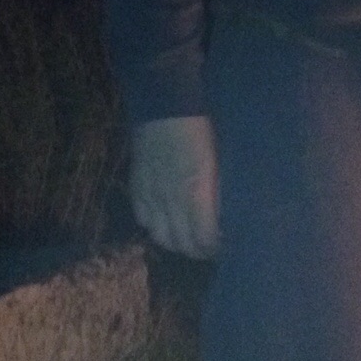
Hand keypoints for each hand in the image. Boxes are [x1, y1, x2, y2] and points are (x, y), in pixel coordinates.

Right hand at [129, 116, 219, 257]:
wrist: (165, 109)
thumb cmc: (200, 133)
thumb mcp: (217, 165)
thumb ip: (216, 195)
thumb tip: (223, 219)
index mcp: (196, 195)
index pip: (204, 239)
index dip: (214, 248)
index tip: (223, 246)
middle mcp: (171, 202)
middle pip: (182, 244)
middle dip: (197, 251)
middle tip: (208, 248)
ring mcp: (151, 197)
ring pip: (160, 237)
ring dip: (175, 243)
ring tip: (186, 239)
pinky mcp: (137, 189)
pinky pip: (142, 220)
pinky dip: (154, 226)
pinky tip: (165, 221)